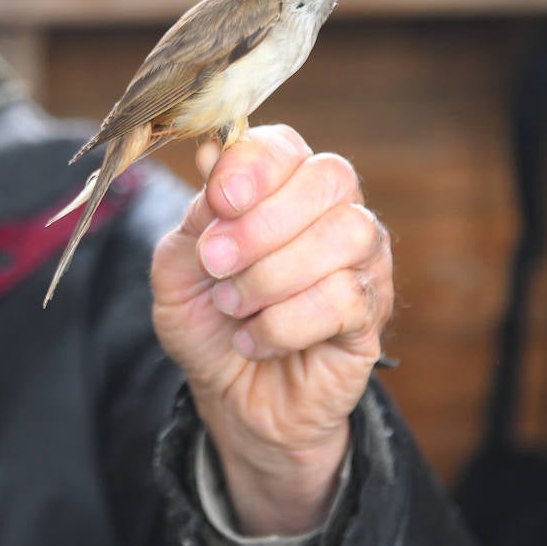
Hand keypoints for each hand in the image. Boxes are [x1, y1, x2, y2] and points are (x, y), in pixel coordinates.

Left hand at [150, 125, 391, 535]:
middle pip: (329, 178)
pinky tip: (254, 340)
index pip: (286, 146)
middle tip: (215, 263)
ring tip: (232, 306)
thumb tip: (213, 154)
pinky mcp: (370, 318)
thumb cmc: (205, 320)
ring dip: (273, 273)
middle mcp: (332, 215)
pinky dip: (285, 323)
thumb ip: (196, 216)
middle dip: (262, 221)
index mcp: (281, 189)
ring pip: (345, 235)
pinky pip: (345, 299)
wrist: (228, 399)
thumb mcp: (176, 268)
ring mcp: (361, 264)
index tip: (218, 200)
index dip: (253, 166)